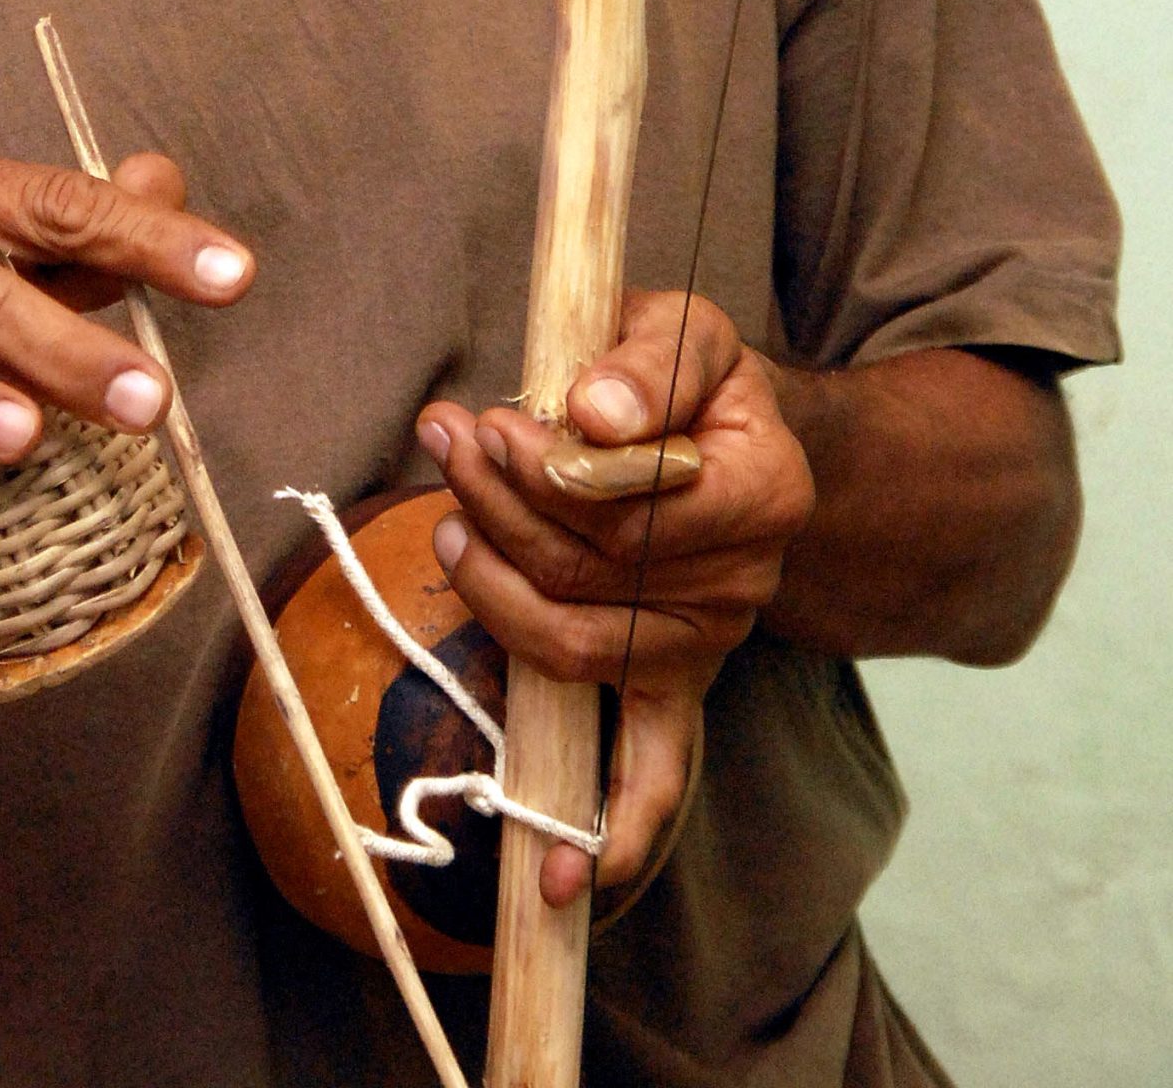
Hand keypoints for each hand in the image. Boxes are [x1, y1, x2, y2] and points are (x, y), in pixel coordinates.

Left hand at [417, 287, 813, 907]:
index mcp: (763, 491)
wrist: (735, 435)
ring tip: (448, 515)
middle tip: (445, 437)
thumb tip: (592, 409)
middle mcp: (744, 584)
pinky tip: (562, 879)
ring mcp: (705, 647)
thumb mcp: (683, 328)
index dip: (544, 473)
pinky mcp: (674, 688)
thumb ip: (644, 360)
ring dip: (491, 586)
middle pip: (588, 574)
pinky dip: (613, 834)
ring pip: (572, 645)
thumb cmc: (692, 379)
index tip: (486, 422)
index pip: (630, 508)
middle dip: (498, 505)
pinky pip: (657, 780)